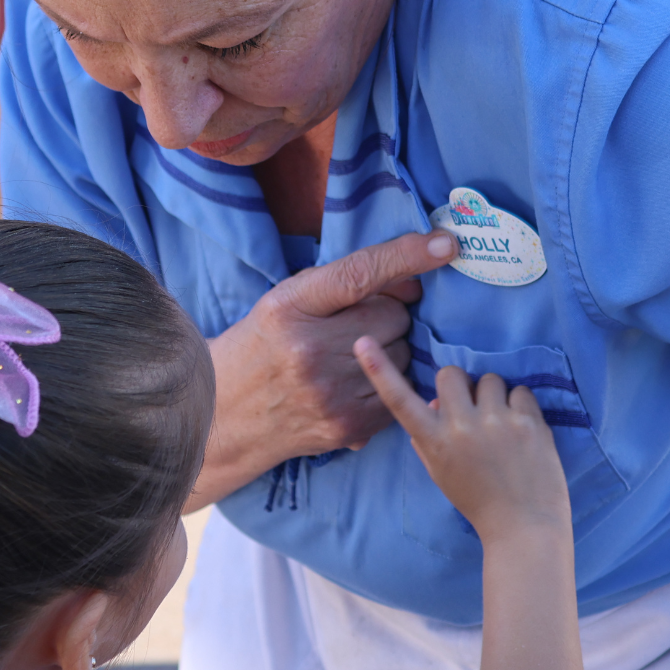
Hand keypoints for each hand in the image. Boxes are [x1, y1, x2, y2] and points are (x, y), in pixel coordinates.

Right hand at [188, 231, 456, 508]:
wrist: (224, 417)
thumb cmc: (260, 348)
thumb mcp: (284, 302)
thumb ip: (339, 285)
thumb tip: (408, 280)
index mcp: (289, 308)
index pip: (358, 274)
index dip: (406, 256)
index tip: (445, 244)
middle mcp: (310, 350)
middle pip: (394, 318)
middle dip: (389, 316)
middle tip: (359, 325)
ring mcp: (331, 392)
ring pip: (403, 356)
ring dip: (391, 350)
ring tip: (352, 358)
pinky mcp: (349, 425)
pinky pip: (399, 391)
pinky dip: (389, 384)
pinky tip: (357, 384)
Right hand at [353, 339, 569, 541]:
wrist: (523, 528)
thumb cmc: (478, 501)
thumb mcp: (441, 472)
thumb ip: (428, 437)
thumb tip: (436, 401)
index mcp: (434, 443)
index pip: (399, 401)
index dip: (378, 369)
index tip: (362, 342)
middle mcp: (461, 428)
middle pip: (451, 373)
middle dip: (460, 385)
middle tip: (472, 408)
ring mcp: (496, 423)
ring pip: (490, 379)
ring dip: (494, 396)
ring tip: (501, 425)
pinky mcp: (529, 423)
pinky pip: (521, 391)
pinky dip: (521, 406)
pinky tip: (522, 431)